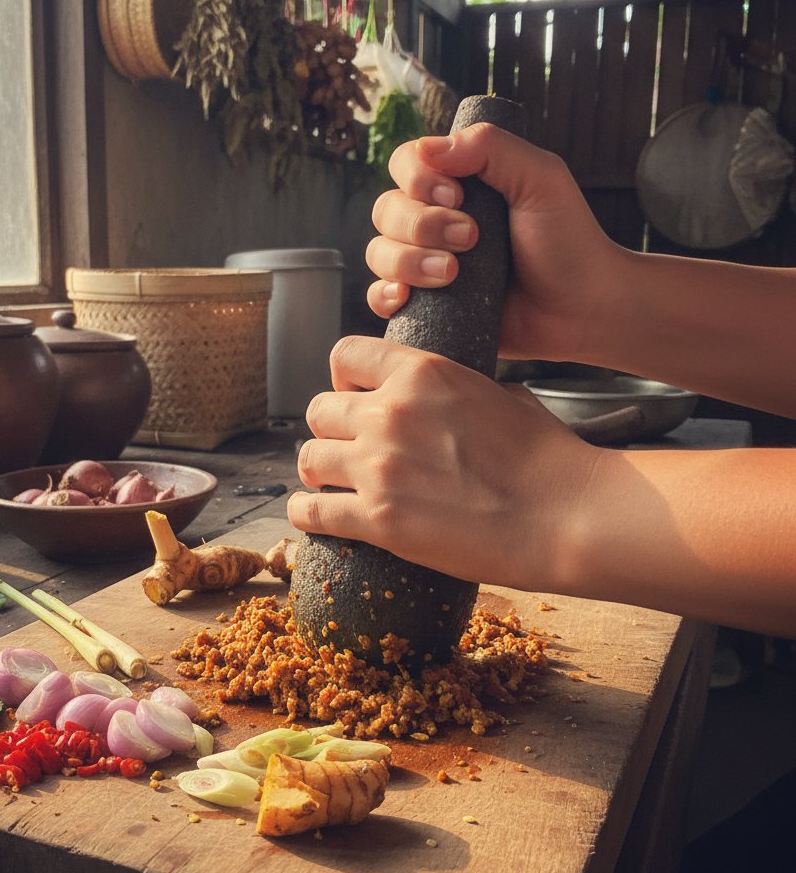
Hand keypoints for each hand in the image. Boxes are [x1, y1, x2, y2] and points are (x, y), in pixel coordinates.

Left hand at [287, 336, 598, 590]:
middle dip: (330, 430)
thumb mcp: (500, 395)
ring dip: (318, 471)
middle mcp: (390, 412)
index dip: (343, 379)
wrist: (566, 515)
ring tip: (330, 484)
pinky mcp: (378, 518)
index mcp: (421, 372)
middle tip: (344, 450)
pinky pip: (310, 511)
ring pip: (309, 457)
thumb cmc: (546, 459)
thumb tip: (444, 398)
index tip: (352, 399)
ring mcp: (379, 465)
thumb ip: (455, 389)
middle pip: (319, 410)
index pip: (344, 354)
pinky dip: (306, 514)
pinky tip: (312, 515)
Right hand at [366, 124, 623, 363]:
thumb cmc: (567, 241)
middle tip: (472, 238)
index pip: (406, 164)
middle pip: (386, 210)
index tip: (457, 196)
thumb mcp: (540, 177)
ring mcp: (426, 265)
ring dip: (408, 261)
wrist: (581, 308)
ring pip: (379, 252)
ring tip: (453, 274)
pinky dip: (384, 294)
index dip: (417, 178)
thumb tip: (429, 148)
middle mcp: (434, 222)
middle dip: (421, 225)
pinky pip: (379, 297)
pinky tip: (406, 298)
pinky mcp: (425, 308)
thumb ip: (491, 148)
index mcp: (457, 184)